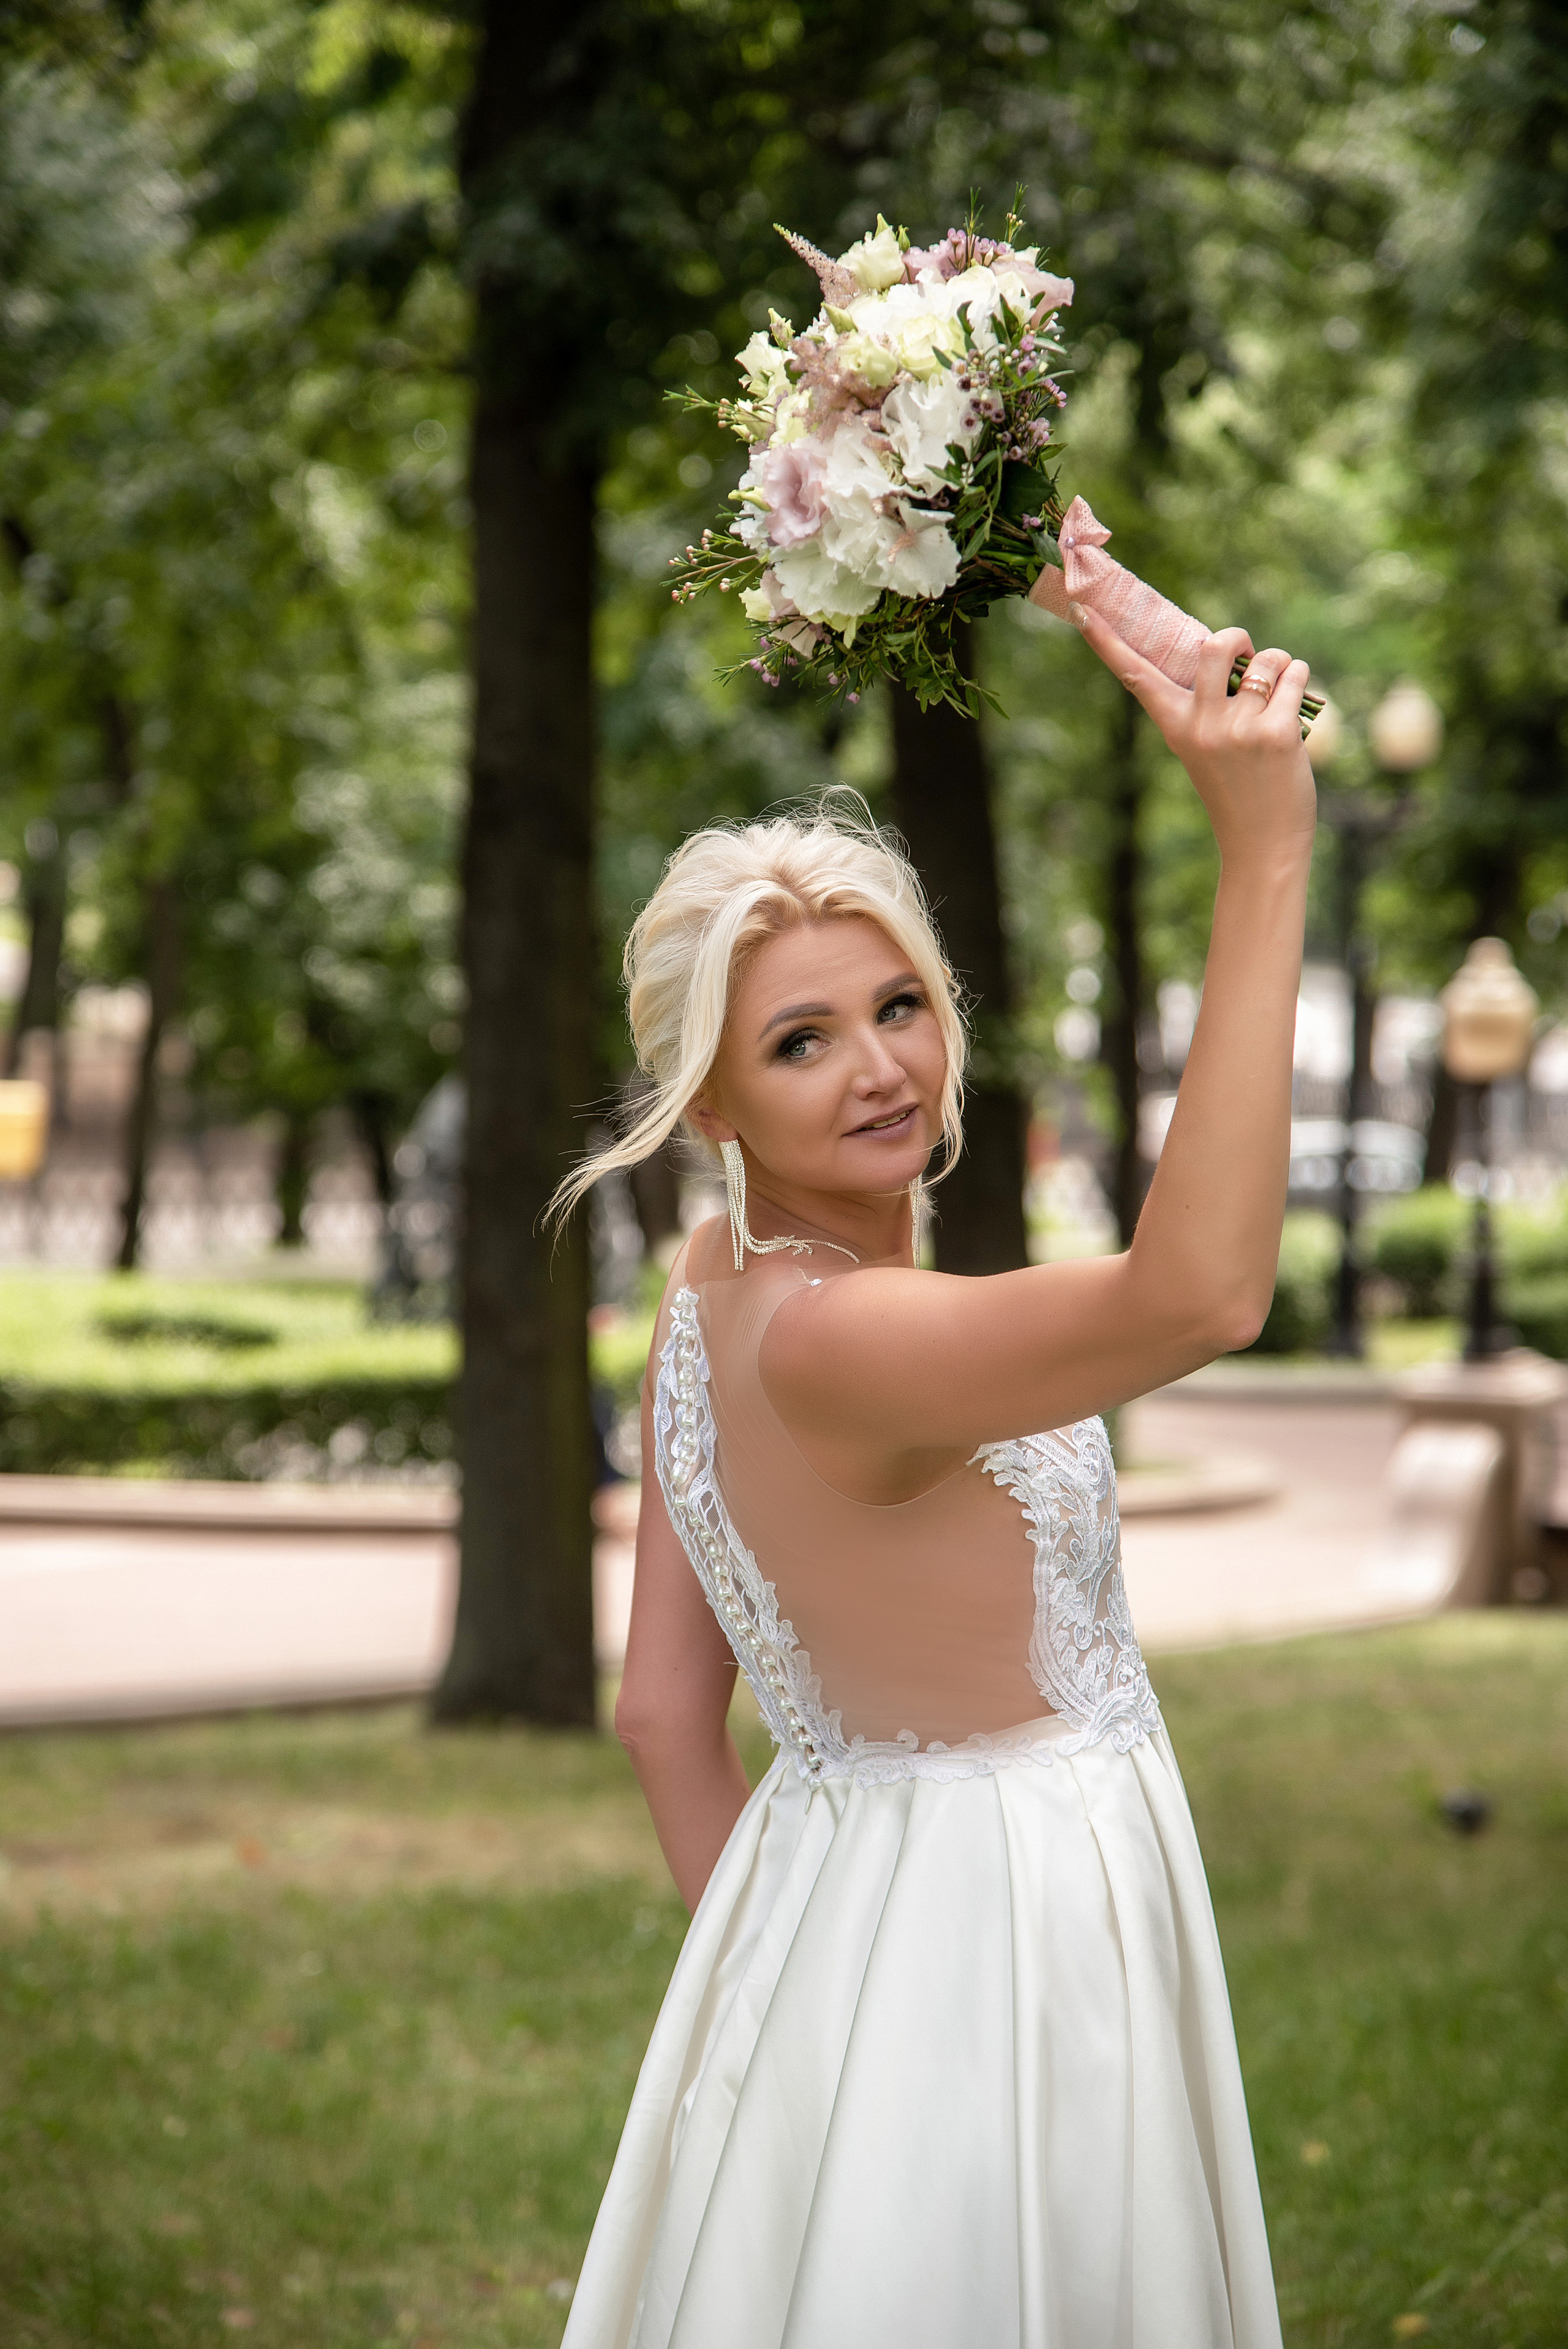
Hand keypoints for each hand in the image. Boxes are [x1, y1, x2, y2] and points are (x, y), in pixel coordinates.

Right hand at [1072, 606, 1317, 869]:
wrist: (1262, 845)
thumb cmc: (1237, 792)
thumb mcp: (1205, 749)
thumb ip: (1206, 706)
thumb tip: (1228, 651)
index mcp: (1175, 727)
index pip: (1134, 676)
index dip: (1107, 640)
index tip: (1083, 608)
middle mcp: (1201, 725)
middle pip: (1214, 645)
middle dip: (1238, 637)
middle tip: (1247, 656)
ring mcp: (1238, 730)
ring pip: (1266, 659)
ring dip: (1279, 664)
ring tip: (1278, 694)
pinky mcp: (1276, 734)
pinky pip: (1294, 674)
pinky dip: (1299, 678)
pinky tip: (1296, 707)